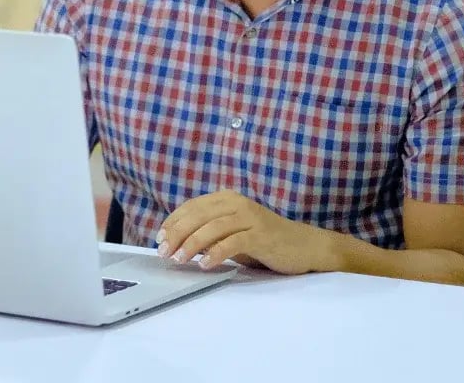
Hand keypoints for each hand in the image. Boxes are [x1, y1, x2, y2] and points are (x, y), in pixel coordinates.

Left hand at [157, 190, 333, 275]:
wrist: (304, 246)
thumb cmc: (263, 241)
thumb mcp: (231, 233)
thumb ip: (208, 234)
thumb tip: (177, 244)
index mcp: (226, 199)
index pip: (191, 206)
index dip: (173, 222)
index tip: (159, 239)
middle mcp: (237, 203)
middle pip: (198, 215)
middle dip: (177, 233)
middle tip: (163, 251)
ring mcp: (250, 217)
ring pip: (213, 227)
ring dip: (192, 244)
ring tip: (179, 259)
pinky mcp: (262, 234)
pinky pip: (233, 242)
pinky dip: (216, 253)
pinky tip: (205, 264)